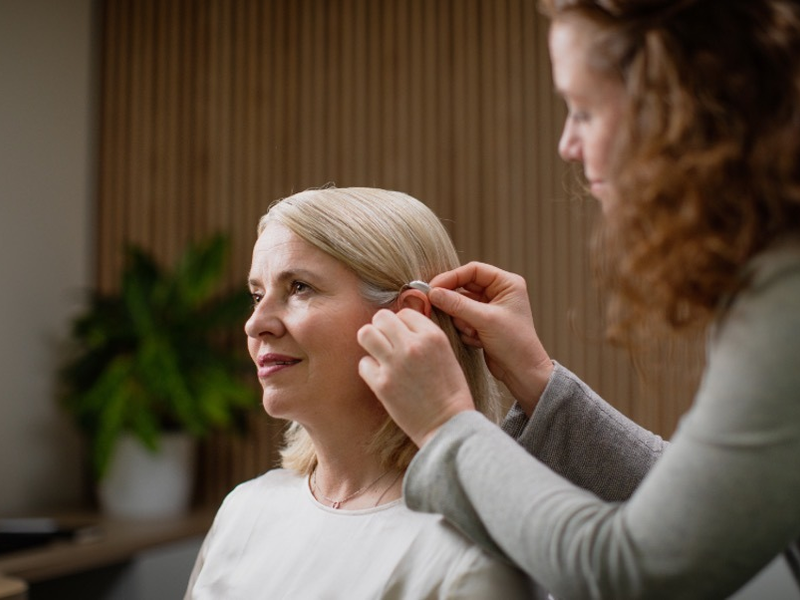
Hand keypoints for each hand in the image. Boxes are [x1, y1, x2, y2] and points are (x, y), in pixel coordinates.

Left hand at [358, 308, 475, 446]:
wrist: (448, 425)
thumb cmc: (450, 392)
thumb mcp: (447, 354)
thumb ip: (426, 336)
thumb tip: (404, 323)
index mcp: (433, 336)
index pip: (405, 312)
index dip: (403, 324)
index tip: (405, 337)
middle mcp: (412, 345)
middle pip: (381, 317)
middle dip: (382, 328)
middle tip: (387, 342)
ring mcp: (395, 364)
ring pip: (366, 334)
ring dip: (371, 342)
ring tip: (379, 354)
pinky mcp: (382, 384)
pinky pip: (363, 363)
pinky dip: (370, 369)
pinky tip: (381, 377)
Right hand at [428, 262, 552, 414]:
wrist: (522, 373)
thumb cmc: (514, 343)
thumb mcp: (485, 321)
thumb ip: (457, 304)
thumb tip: (433, 293)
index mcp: (506, 283)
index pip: (473, 270)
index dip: (451, 277)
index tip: (433, 288)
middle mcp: (498, 292)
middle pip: (464, 287)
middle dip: (453, 301)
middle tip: (434, 306)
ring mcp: (489, 308)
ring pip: (460, 304)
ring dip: (461, 320)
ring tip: (473, 333)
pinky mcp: (482, 323)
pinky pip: (462, 319)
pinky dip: (465, 329)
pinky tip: (477, 340)